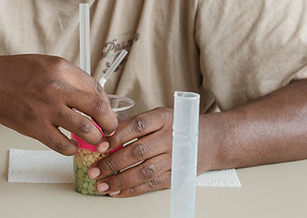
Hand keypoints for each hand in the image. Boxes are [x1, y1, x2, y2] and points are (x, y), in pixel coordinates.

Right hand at [0, 54, 117, 154]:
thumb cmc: (16, 73)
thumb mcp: (48, 64)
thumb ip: (71, 78)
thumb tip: (94, 97)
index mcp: (62, 68)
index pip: (97, 89)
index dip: (107, 104)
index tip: (107, 112)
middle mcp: (57, 87)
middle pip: (99, 109)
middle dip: (110, 123)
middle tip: (109, 129)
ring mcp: (46, 109)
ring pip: (86, 130)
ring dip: (94, 138)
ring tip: (93, 139)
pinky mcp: (35, 127)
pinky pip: (63, 145)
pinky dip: (72, 149)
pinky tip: (71, 145)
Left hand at [85, 109, 223, 196]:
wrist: (212, 140)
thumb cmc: (179, 126)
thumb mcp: (160, 116)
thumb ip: (136, 124)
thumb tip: (106, 134)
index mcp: (164, 118)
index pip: (138, 126)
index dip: (118, 136)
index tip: (101, 146)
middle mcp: (171, 138)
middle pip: (138, 151)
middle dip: (113, 163)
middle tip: (95, 170)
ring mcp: (175, 158)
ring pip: (144, 172)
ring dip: (120, 180)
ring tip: (102, 185)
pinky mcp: (177, 175)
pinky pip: (152, 185)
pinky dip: (132, 190)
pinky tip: (117, 191)